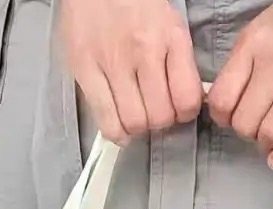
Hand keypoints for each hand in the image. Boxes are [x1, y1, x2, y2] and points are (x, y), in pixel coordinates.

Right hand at [59, 0, 203, 145]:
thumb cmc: (135, 3)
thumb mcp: (169, 24)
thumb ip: (179, 62)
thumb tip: (187, 104)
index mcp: (170, 38)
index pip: (187, 99)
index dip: (184, 114)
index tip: (178, 110)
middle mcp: (144, 50)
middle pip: (160, 116)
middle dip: (160, 123)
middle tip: (154, 113)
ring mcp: (112, 61)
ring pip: (134, 122)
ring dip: (138, 128)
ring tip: (135, 116)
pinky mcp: (85, 68)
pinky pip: (106, 119)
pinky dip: (116, 132)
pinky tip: (119, 128)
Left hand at [207, 0, 272, 167]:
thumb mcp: (262, 30)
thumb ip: (243, 65)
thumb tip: (226, 105)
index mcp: (252, 45)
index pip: (222, 100)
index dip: (224, 120)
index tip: (233, 122)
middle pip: (245, 122)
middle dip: (248, 135)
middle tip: (258, 131)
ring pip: (272, 131)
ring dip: (268, 145)